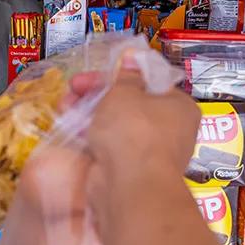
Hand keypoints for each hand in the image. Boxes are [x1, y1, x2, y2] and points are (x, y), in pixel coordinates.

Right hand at [70, 54, 197, 183]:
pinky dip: (92, 138)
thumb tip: (133, 57)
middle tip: (73, 89)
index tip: (94, 74)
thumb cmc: (133, 131)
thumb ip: (125, 76)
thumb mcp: (124, 93)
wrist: (130, 186)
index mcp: (179, 107)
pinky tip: (71, 130)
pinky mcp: (130, 173)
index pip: (149, 84)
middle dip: (96, 95)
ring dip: (89, 115)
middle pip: (130, 105)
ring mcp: (150, 155)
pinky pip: (109, 149)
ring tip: (64, 107)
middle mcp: (171, 131)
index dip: (118, 76)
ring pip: (116, 127)